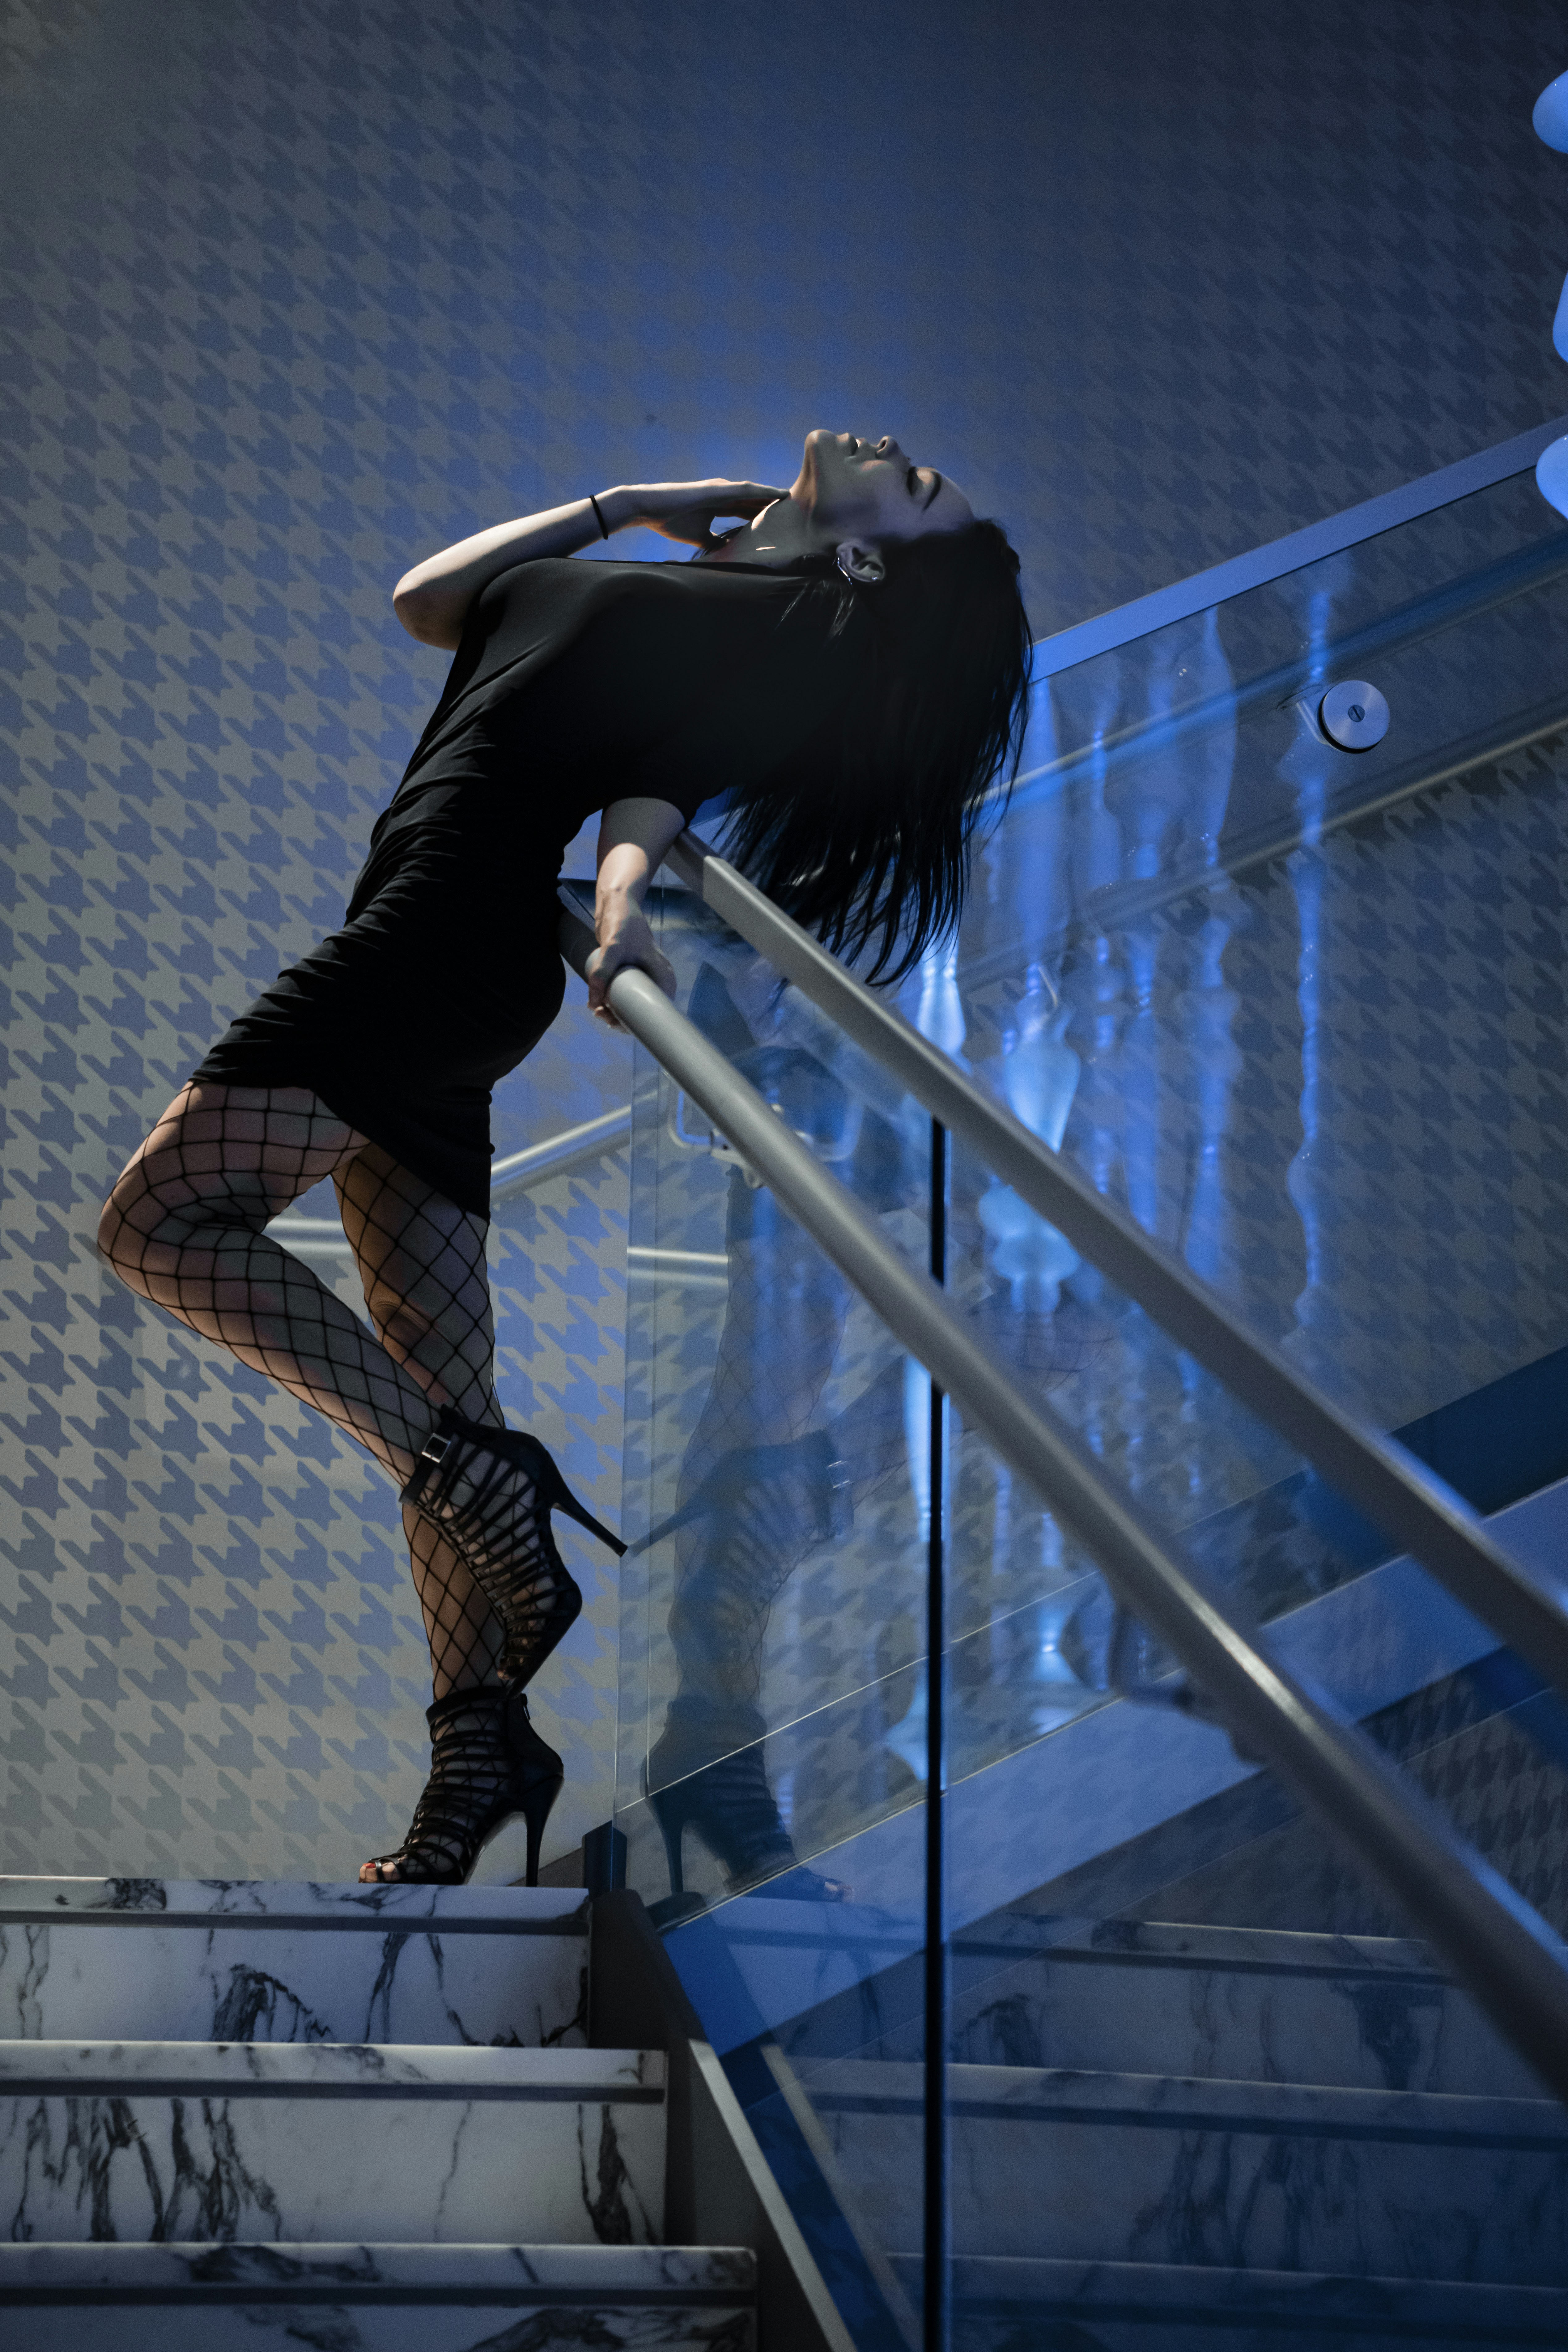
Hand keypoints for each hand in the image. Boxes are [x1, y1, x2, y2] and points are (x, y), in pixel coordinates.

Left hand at [585, 907, 676, 1029]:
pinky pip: (623, 992)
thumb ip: (602, 974)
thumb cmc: (623, 922)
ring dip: (613, 1010)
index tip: (613, 1021)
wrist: (617, 902)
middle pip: (642, 1010)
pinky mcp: (630, 972)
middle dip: (620, 1017)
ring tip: (594, 1007)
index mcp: (663, 977)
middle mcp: (656, 979)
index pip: (655, 1010)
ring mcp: (644, 976)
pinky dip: (610, 999)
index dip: (636, 1022)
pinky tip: (596, 1001)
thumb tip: (594, 1002)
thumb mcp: (612, 948)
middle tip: (599, 1013)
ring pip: (631, 1003)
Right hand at [606, 479, 790, 550]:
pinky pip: (746, 489)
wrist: (649, 507)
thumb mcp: (698, 537)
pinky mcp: (717, 489)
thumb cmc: (670, 520)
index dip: (766, 515)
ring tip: (797, 501)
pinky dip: (763, 490)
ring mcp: (721, 489)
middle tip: (800, 512)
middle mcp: (723, 494)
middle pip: (756, 499)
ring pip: (755, 492)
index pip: (748, 509)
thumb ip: (714, 542)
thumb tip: (727, 553)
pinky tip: (780, 494)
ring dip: (775, 495)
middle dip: (776, 505)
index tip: (785, 523)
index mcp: (719, 504)